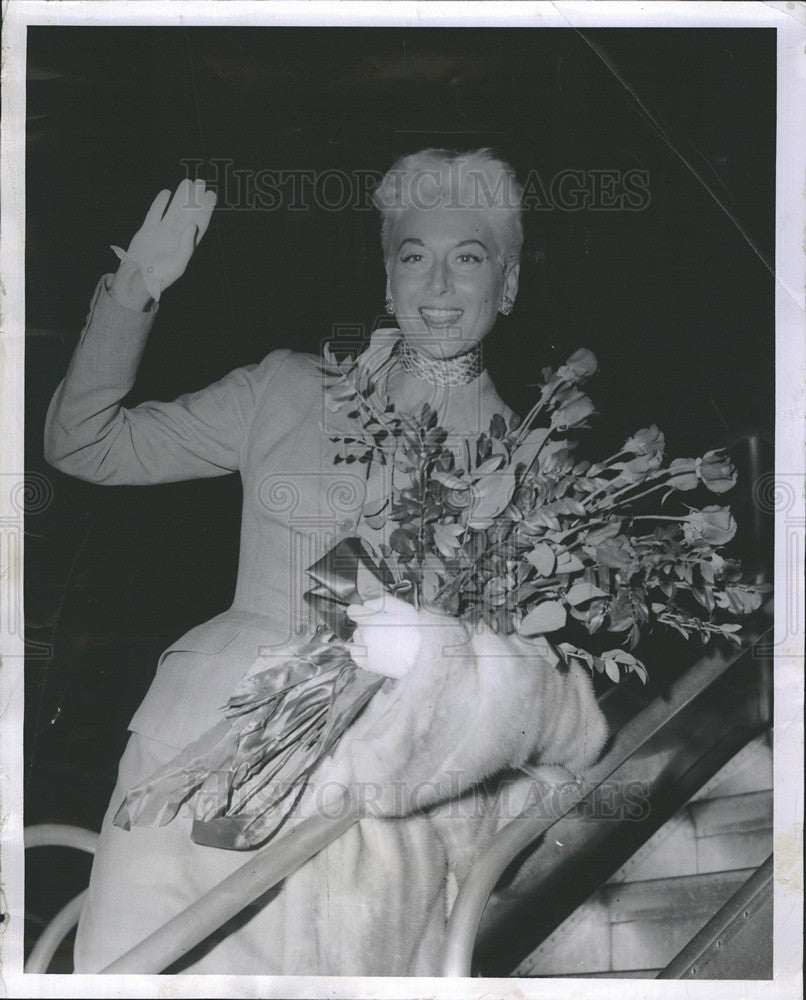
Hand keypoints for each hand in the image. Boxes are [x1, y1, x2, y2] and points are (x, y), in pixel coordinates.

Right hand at [110, 179, 215, 306]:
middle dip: (194, 198)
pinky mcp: (147, 231)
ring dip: (180, 197)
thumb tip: (193, 225)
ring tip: (187, 182)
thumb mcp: (178, 263)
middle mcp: (175, 237)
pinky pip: (154, 214)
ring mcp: (161, 233)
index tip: (211, 195)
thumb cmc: (160, 276)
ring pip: (173, 210)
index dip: (206, 210)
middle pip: (188, 213)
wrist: (136, 279)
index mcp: (186, 245)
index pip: (199, 223)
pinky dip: (160, 203)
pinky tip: (166, 192)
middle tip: (200, 182)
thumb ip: (187, 245)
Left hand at [346, 593, 463, 678]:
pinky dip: (362, 650)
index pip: (353, 611)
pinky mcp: (365, 663)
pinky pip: (356, 653)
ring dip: (364, 637)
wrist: (418, 658)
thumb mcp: (403, 609)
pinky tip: (374, 649)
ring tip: (381, 640)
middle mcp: (363, 635)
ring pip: (357, 638)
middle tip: (382, 628)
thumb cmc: (413, 632)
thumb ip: (382, 602)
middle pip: (358, 625)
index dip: (360, 610)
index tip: (366, 613)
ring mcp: (363, 650)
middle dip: (366, 624)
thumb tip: (367, 604)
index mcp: (369, 620)